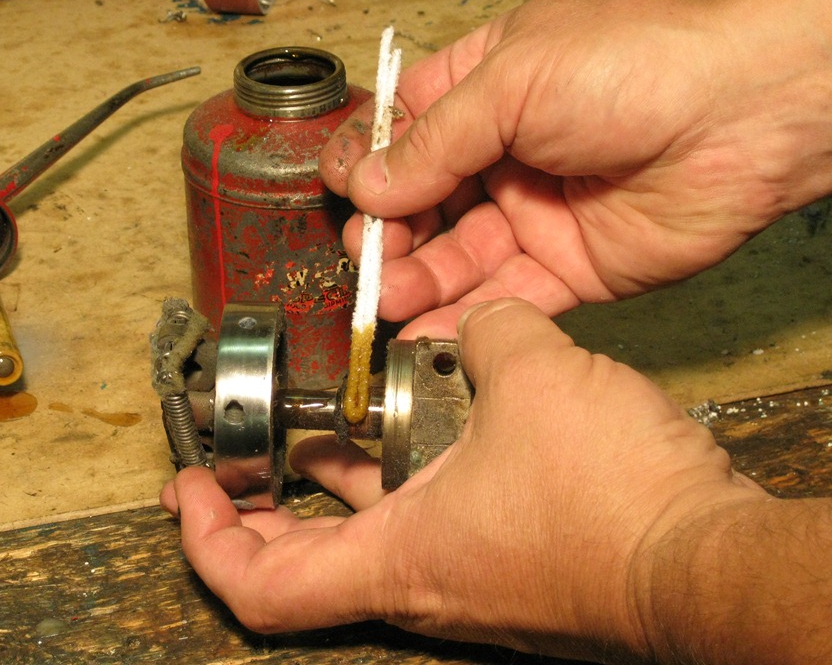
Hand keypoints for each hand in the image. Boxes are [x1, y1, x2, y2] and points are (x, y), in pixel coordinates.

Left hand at [160, 299, 763, 658]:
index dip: (207, 537)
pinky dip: (417, 460)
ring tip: (327, 414)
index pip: (261, 581)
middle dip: (265, 500)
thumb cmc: (615, 503)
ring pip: (378, 520)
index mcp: (401, 555)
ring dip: (348, 468)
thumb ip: (486, 329)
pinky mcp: (511, 554)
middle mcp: (425, 576)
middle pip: (308, 554)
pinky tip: (438, 403)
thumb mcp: (532, 376)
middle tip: (235, 459)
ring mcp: (468, 571)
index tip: (189, 489)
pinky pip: (439, 506)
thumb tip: (480, 316)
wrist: (708, 560)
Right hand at [320, 0, 831, 336]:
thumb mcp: (513, 80)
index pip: (406, 130)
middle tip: (365, 255)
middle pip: (421, 202)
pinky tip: (421, 329)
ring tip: (383, 296)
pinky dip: (460, 316)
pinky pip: (504, 298)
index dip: (368, 160)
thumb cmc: (637, 67)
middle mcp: (505, 155)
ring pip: (455, 257)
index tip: (341, 188)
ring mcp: (534, 214)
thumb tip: (368, 183)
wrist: (741, 118)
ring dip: (414, 279)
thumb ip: (435, 140)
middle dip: (385, 231)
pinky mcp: (567, 268)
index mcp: (487, 90)